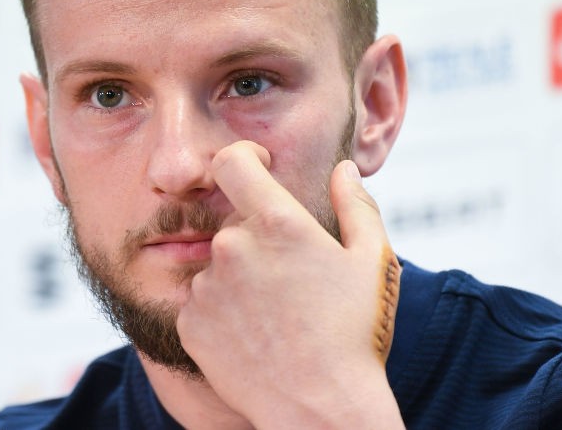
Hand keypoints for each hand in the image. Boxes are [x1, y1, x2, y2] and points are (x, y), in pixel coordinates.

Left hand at [176, 140, 403, 428]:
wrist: (319, 409)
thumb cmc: (354, 335)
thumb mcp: (371, 261)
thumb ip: (355, 204)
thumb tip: (341, 169)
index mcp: (276, 223)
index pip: (232, 161)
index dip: (244, 156)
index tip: (258, 167)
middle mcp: (232, 248)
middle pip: (235, 223)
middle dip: (259, 240)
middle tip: (293, 280)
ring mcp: (206, 287)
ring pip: (220, 265)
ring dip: (240, 278)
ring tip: (277, 316)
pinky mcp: (190, 322)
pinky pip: (203, 301)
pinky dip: (224, 312)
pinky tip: (256, 336)